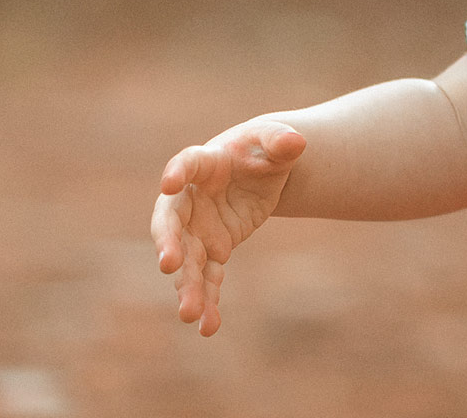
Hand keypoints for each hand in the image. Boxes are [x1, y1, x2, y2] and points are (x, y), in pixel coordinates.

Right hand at [151, 119, 306, 334]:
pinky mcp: (213, 251)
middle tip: (168, 264)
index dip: (177, 172)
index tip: (169, 183)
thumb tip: (297, 142)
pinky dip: (209, 300)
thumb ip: (282, 139)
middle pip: (172, 224)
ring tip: (190, 314)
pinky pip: (207, 279)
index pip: (186, 164)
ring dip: (187, 286)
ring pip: (187, 261)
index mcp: (204, 163)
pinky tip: (210, 326)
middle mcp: (190, 200)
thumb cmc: (262, 148)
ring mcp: (198, 230)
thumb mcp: (276, 140)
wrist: (259, 171)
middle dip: (169, 243)